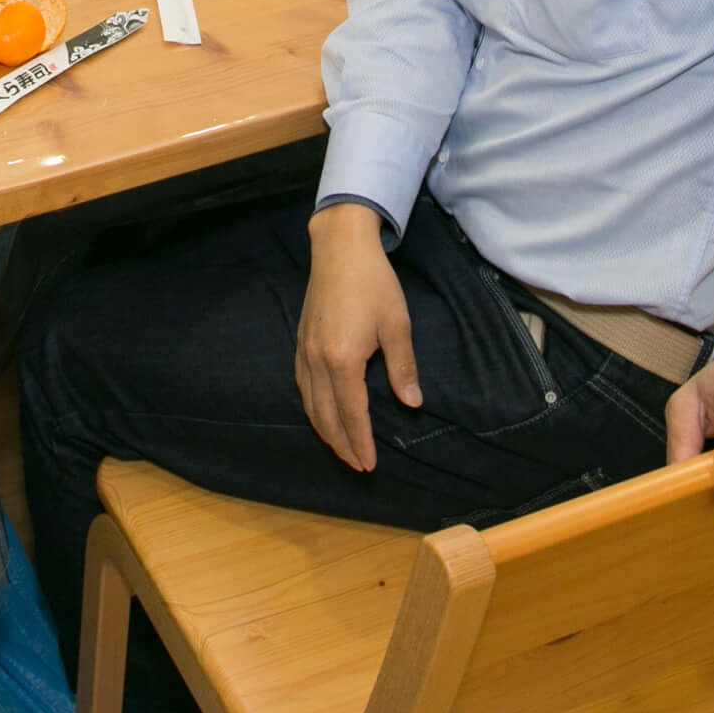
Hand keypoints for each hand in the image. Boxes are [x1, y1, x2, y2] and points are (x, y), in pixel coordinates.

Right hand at [293, 203, 418, 471]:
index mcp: (342, 359)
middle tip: (358, 465)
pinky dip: (312, 408)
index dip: (360, 442)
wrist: (339, 247)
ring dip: (325, 431)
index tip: (370, 465)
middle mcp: (317, 360)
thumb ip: (403, 366)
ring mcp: (304, 351)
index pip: (351, 414)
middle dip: (341, 445)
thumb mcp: (397, 324)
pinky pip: (302, 386)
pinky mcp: (300, 341)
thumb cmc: (373, 283)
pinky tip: (322, 412)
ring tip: (342, 447)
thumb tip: (412, 403)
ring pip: (309, 404)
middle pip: (325, 416)